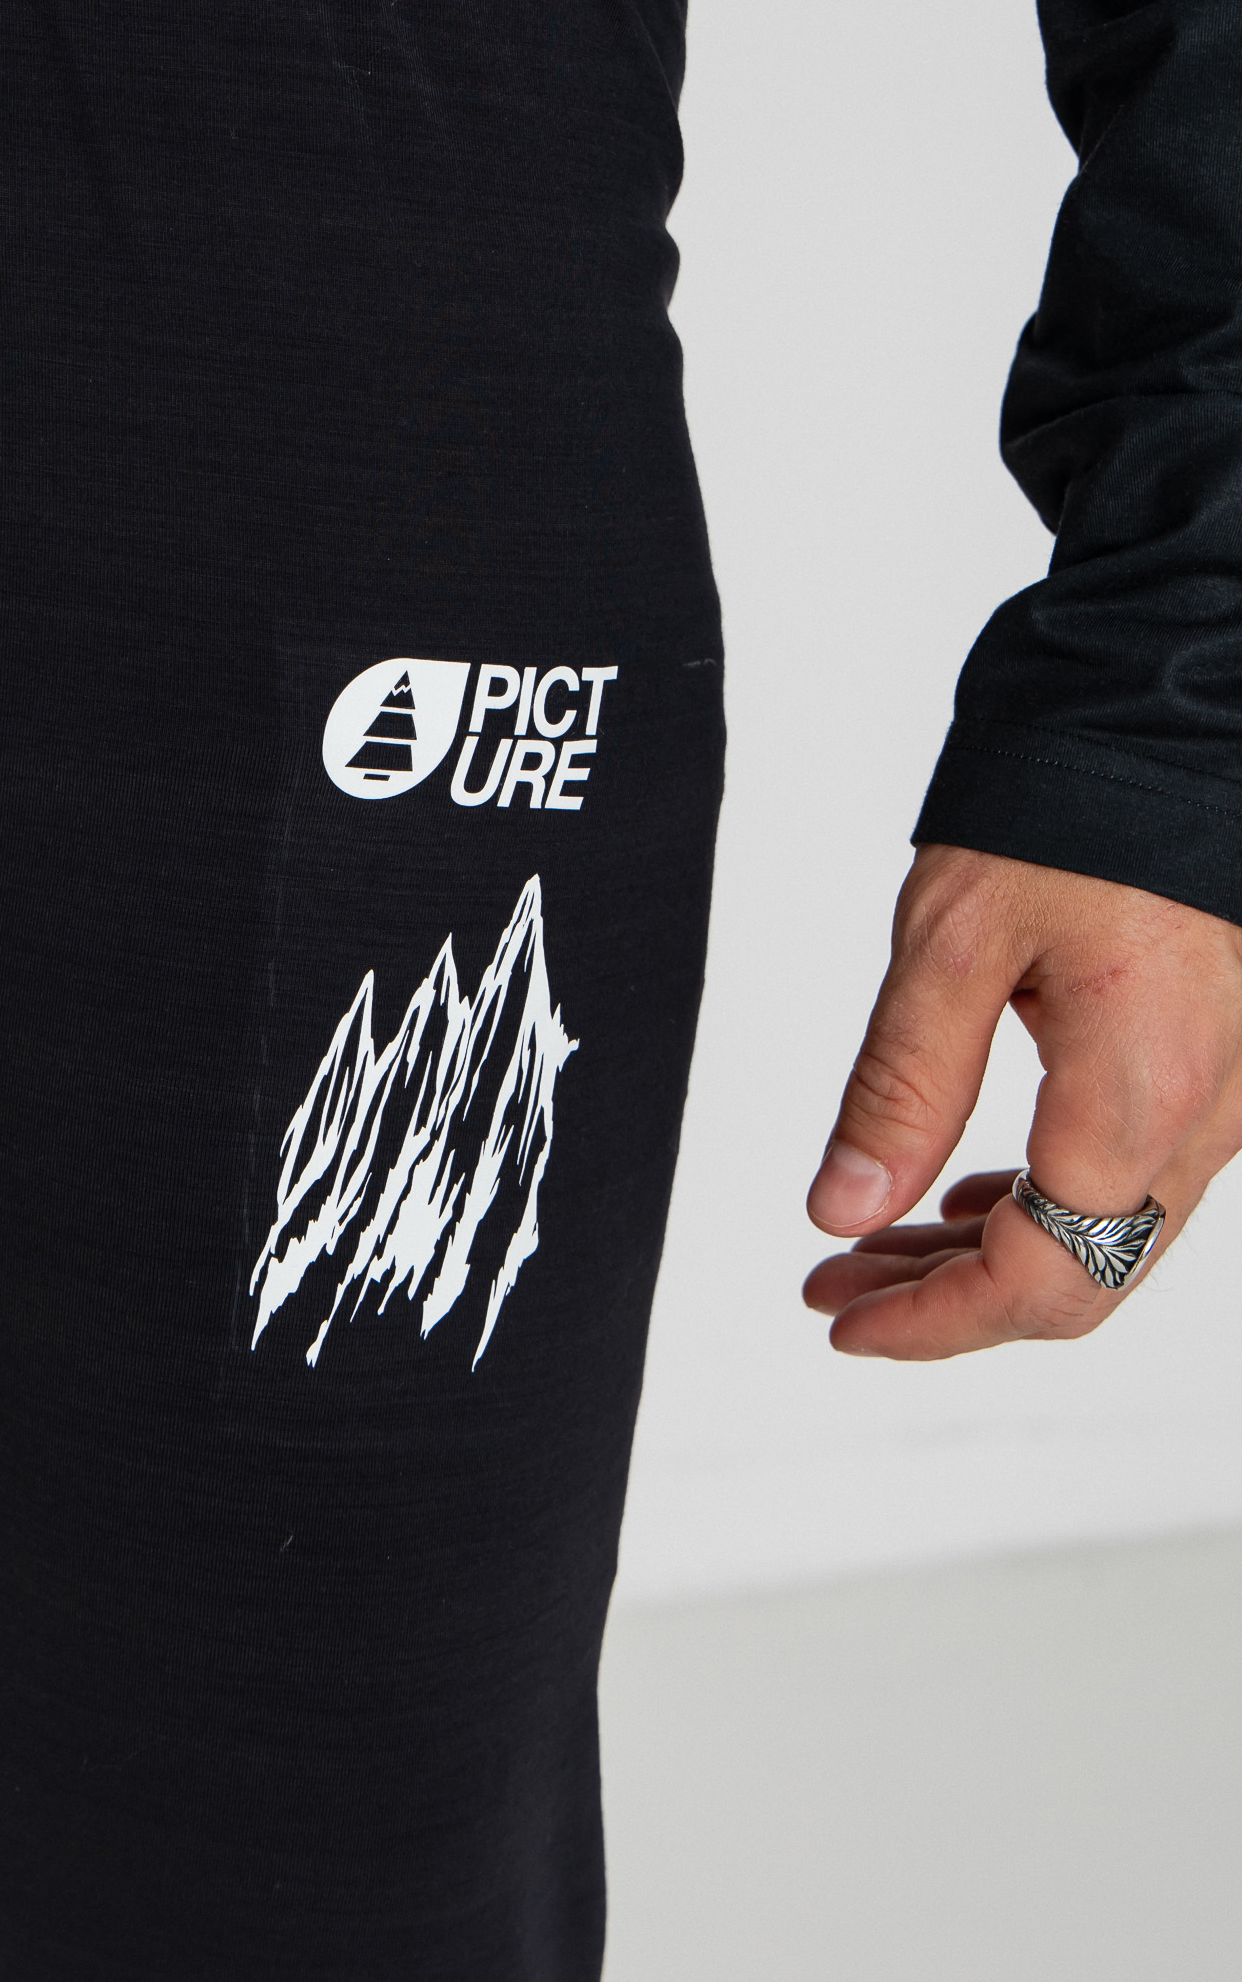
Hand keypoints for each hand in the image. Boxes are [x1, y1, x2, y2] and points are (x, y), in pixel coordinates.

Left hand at [803, 844, 1241, 1358]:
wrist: (1175, 717)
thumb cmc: (1073, 804)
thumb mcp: (954, 940)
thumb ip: (902, 1087)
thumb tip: (842, 1209)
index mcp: (1141, 1097)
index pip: (1039, 1279)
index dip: (932, 1322)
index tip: (842, 1319)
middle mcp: (1210, 1115)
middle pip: (1079, 1276)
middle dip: (950, 1299)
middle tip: (838, 1286)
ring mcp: (1232, 1093)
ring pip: (1110, 1232)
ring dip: (994, 1251)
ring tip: (879, 1244)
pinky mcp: (1227, 1058)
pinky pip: (1142, 1172)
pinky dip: (1051, 1198)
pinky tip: (975, 1191)